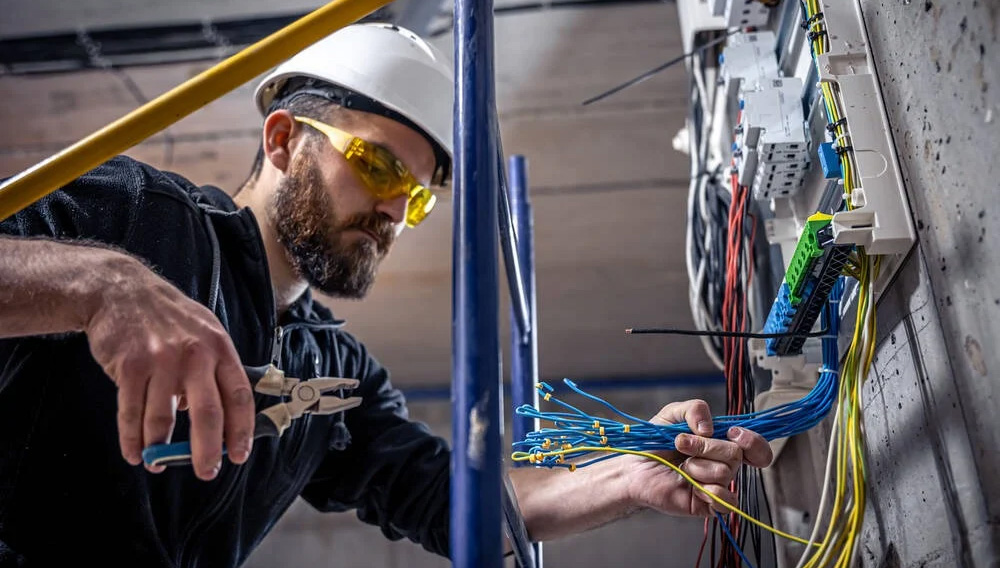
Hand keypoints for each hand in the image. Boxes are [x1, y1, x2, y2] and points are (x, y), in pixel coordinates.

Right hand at [84, 254, 254, 479]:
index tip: (239, 455)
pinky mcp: (130, 366)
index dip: (242, 430)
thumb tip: (218, 418)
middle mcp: (195, 355)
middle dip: (207, 450)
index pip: (239, 396)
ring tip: (159, 464)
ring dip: (161, 449)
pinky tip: (135, 453)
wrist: (121, 290)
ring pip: (164, 419)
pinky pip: (131, 412)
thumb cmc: (169, 317)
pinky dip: (132, 439)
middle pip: (208, 413)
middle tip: (206, 472)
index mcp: (219, 348)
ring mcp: (161, 360)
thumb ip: (214, 371)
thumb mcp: (205, 332)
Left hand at [623, 399, 772, 516]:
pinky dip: (709, 490)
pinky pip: (726, 501)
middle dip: (705, 446)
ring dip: (697, 466)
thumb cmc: (653, 442)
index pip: (755, 446)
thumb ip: (694, 409)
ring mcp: (717, 484)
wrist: (633, 467)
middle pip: (735, 454)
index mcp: (721, 441)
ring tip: (682, 467)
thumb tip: (710, 428)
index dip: (752, 440)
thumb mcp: (672, 414)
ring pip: (725, 473)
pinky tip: (692, 486)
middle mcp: (723, 463)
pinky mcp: (709, 505)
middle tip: (681, 445)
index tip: (733, 433)